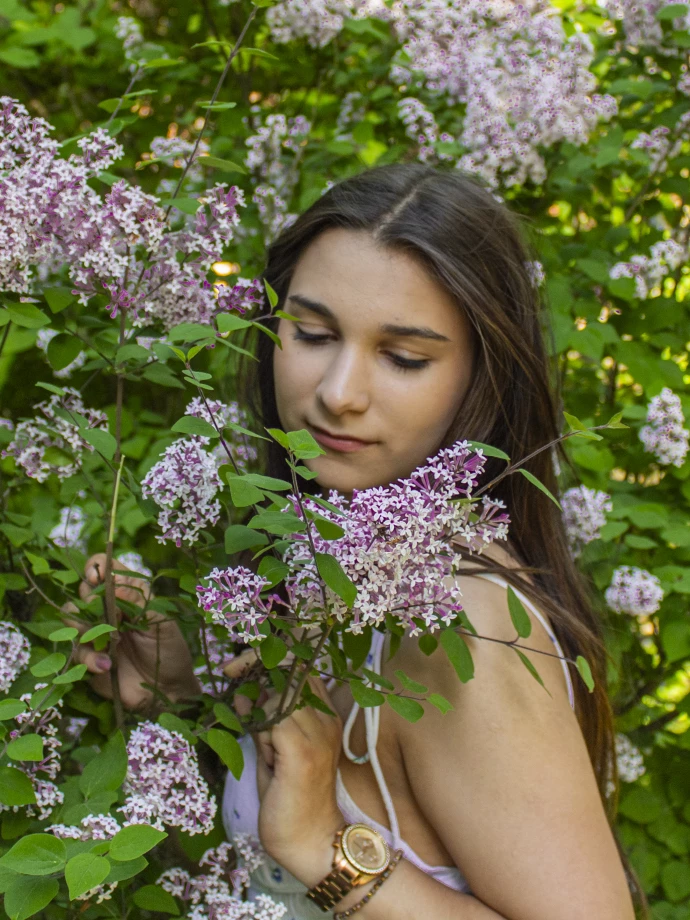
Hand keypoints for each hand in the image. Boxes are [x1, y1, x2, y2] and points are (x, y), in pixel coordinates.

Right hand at [62, 552, 200, 710]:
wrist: (167, 690)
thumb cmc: (169, 650)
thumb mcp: (161, 621)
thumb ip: (138, 599)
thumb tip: (112, 581)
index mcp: (127, 595)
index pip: (103, 568)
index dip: (96, 567)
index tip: (97, 578)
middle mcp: (107, 610)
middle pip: (82, 592)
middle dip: (91, 601)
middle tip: (115, 618)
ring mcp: (95, 633)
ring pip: (71, 618)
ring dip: (86, 628)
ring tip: (111, 643)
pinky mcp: (87, 658)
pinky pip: (76, 651)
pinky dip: (90, 658)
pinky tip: (107, 665)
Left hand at [224, 651, 343, 885]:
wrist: (308, 841)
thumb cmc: (289, 800)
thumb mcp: (274, 751)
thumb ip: (262, 721)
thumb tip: (240, 695)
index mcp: (325, 715)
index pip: (302, 666)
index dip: (270, 658)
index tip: (238, 663)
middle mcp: (326, 719)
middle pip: (289, 672)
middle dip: (254, 667)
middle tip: (230, 671)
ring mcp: (318, 733)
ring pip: (277, 698)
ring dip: (260, 716)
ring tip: (267, 751)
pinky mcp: (302, 751)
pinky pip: (271, 720)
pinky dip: (260, 733)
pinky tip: (267, 757)